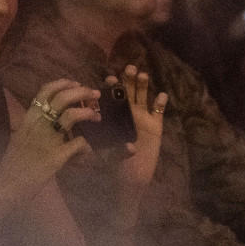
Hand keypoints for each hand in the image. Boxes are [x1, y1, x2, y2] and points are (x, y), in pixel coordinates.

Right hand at [0, 80, 97, 214]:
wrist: (8, 184)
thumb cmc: (14, 161)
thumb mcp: (21, 136)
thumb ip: (35, 124)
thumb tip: (52, 118)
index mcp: (29, 118)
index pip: (46, 91)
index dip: (64, 83)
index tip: (76, 83)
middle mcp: (38, 124)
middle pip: (62, 98)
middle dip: (82, 92)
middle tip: (94, 94)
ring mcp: (47, 139)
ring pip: (71, 115)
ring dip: (88, 112)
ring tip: (97, 116)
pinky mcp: (56, 156)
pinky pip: (78, 143)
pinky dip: (86, 144)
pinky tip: (88, 149)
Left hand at [103, 65, 167, 210]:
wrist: (132, 177)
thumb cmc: (114, 165)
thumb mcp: (101, 154)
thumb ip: (95, 148)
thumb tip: (82, 141)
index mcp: (114, 117)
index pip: (111, 98)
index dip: (110, 88)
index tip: (109, 79)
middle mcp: (128, 114)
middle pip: (128, 92)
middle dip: (128, 79)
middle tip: (128, 68)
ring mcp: (143, 118)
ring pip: (143, 97)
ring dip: (143, 85)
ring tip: (142, 75)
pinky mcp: (156, 126)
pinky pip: (159, 111)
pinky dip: (161, 103)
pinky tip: (162, 96)